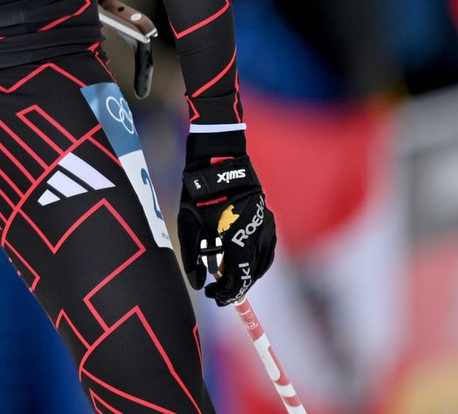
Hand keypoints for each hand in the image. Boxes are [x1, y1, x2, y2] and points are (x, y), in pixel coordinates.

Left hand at [177, 141, 275, 305]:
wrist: (218, 160)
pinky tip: (243, 260)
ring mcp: (266, 225)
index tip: (214, 297)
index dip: (227, 293)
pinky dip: (256, 259)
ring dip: (247, 273)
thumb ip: (192, 257)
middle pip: (251, 273)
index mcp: (237, 238)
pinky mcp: (269, 217)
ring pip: (262, 262)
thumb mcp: (188, 225)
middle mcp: (256, 234)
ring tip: (229, 277)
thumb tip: (198, 283)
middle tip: (220, 291)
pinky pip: (267, 248)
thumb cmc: (199, 192)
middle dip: (236, 285)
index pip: (238, 278)